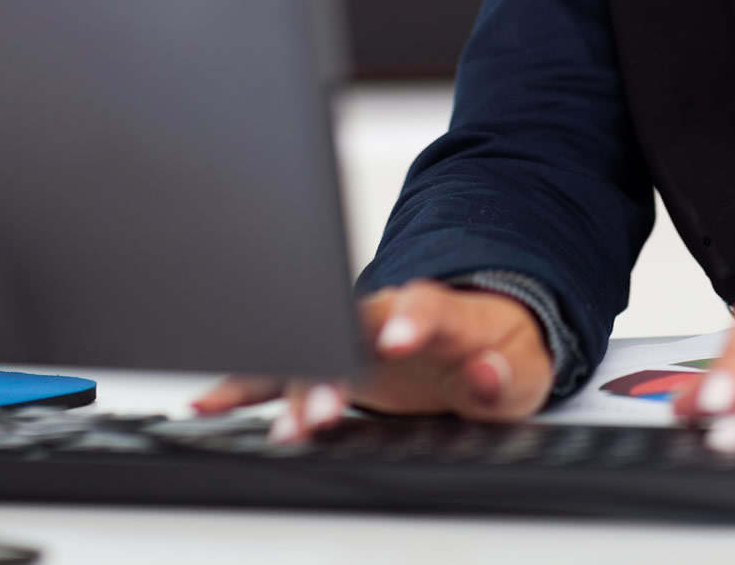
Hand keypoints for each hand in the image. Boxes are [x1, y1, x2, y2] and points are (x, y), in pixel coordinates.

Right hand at [191, 280, 551, 439]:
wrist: (485, 335)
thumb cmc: (500, 350)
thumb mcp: (525, 369)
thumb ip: (504, 375)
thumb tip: (488, 373)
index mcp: (442, 311)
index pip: (426, 305)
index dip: (411, 319)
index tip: (400, 338)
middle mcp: (388, 316)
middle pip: (352, 331)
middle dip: (333, 369)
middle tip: (324, 413)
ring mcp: (352, 337)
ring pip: (310, 352)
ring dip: (293, 389)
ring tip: (284, 429)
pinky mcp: (330, 362)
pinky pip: (282, 369)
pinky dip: (245, 385)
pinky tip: (209, 403)